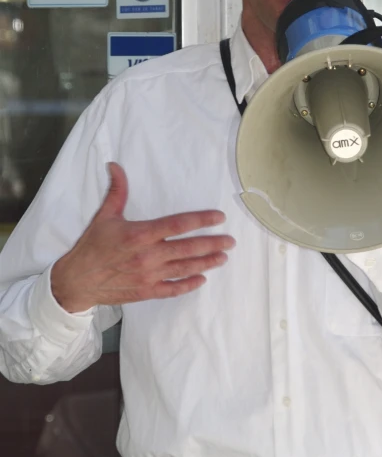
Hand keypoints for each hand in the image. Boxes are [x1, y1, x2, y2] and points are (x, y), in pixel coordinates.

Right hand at [51, 163, 233, 312]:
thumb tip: (115, 165)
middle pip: (188, 248)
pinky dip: (189, 284)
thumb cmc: (92, 246)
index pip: (178, 224)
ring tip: (223, 257)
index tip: (219, 217)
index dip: (201, 220)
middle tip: (230, 241)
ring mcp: (149, 275)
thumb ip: (117, 190)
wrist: (77, 281)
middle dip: (212, 243)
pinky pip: (173, 288)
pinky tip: (201, 279)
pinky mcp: (146, 291)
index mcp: (140, 234)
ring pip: (185, 268)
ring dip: (207, 263)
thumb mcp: (104, 215)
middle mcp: (148, 255)